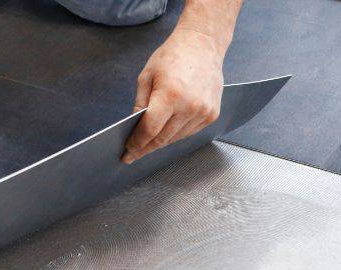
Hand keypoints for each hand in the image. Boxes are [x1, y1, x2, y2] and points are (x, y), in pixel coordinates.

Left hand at [122, 28, 224, 163]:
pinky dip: (176, 134)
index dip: (137, 144)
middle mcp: (189, 106)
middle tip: (133, 154)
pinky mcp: (212, 114)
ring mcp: (203, 112)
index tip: (128, 152)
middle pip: (162, 138)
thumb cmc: (172, 56)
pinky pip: (189, 132)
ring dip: (161, 142)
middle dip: (146, 148)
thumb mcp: (147, 77)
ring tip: (148, 142)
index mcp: (170, 95)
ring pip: (176, 138)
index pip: (150, 130)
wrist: (202, 45)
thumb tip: (134, 128)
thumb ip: (140, 104)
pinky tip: (168, 129)